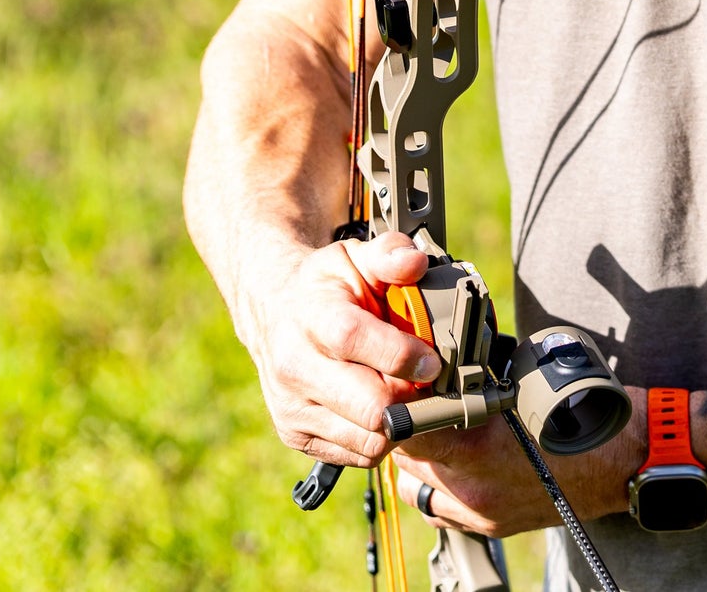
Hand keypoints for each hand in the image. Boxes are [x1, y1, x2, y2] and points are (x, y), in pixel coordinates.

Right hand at [246, 229, 442, 467]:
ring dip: (400, 421)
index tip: (432, 359)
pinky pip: (356, 453)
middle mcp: (294, 367)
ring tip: (406, 393)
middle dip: (410, 397)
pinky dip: (380, 436)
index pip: (355, 341)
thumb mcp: (356, 257)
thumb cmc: (326, 286)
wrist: (273, 314)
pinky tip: (383, 407)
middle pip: (368, 406)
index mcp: (311, 317)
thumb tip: (416, 264)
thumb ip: (390, 253)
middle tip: (427, 383)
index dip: (403, 355)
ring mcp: (291, 407)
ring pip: (368, 438)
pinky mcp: (295, 435)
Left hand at [396, 388, 646, 539]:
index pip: (408, 433)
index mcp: (479, 450)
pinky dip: (438, 485)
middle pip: (407, 461)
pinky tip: (456, 462)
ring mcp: (480, 513)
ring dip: (420, 460)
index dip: (399, 406)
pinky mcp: (491, 525)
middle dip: (410, 430)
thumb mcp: (526, 378)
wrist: (622, 460)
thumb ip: (477, 379)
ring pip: (417, 489)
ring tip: (439, 433)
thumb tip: (445, 362)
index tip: (401, 387)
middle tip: (421, 402)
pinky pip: (440, 509)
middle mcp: (473, 489)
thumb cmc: (582, 412)